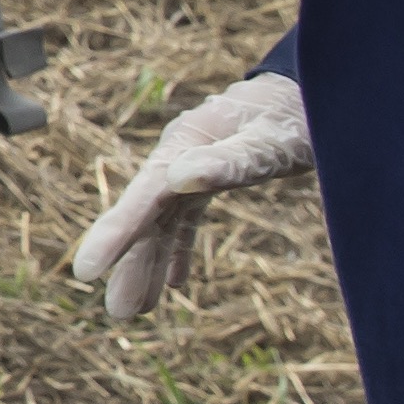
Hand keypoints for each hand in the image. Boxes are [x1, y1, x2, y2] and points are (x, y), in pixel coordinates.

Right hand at [68, 69, 311, 322]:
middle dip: (130, 262)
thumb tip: (177, 179)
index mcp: (186, 145)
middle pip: (146, 216)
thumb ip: (230, 159)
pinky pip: (183, 219)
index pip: (142, 198)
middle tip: (119, 313)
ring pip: (161, 223)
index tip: (85, 272)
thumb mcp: (271, 139)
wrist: (319, 89)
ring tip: (135, 310)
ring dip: (149, 263)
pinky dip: (177, 249)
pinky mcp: (210, 178)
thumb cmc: (299, 114)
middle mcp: (180, 158)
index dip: (114, 236)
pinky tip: (173, 283)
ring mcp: (193, 168)